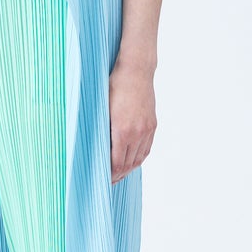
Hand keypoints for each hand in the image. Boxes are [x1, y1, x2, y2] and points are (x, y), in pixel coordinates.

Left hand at [109, 59, 156, 182]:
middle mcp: (137, 133)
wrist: (136, 71)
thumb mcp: (103, 109)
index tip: (104, 178)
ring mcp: (147, 129)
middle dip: (119, 174)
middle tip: (110, 181)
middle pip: (129, 163)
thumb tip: (98, 148)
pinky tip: (133, 160)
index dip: (111, 173)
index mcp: (122, 131)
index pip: (117, 162)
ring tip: (121, 173)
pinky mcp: (152, 124)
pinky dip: (139, 157)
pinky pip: (147, 148)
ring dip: (130, 168)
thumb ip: (103, 131)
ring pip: (139, 158)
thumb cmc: (114, 86)